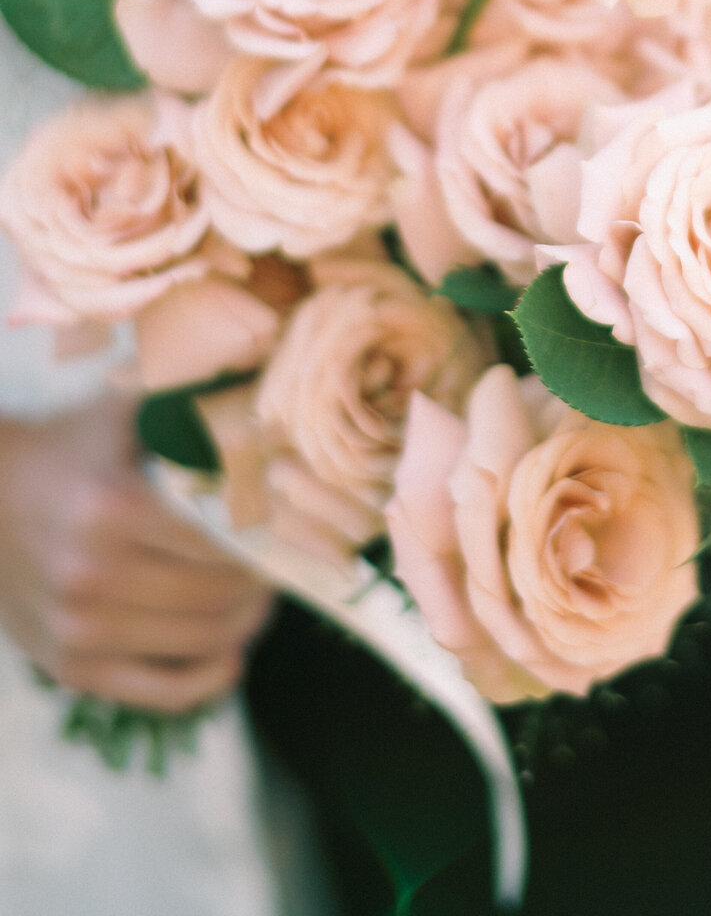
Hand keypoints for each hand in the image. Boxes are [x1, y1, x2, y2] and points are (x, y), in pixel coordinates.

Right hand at [0, 394, 272, 712]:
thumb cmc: (72, 449)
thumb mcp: (127, 409)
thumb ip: (195, 392)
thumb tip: (269, 362)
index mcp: (112, 508)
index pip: (224, 538)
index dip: (269, 532)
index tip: (293, 520)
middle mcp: (91, 576)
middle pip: (220, 593)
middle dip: (265, 576)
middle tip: (282, 556)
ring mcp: (79, 631)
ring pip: (204, 642)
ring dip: (248, 619)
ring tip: (259, 591)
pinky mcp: (72, 669)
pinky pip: (165, 694)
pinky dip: (211, 677)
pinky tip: (231, 649)